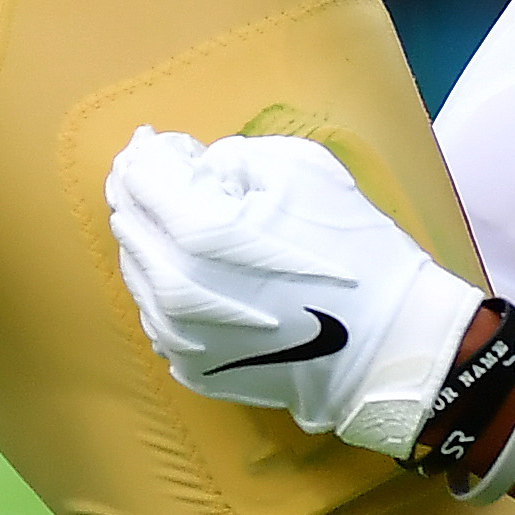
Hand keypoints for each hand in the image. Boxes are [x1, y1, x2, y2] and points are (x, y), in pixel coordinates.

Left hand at [106, 126, 482, 460]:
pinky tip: (205, 275)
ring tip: (194, 225)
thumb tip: (193, 167)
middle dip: (148, 191)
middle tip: (180, 177)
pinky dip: (169, 284)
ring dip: (155, 239)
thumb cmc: (349, 248)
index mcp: (195, 231)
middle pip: (128, 220)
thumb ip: (230, 157)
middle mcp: (170, 288)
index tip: (175, 146)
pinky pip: (156, 312)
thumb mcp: (299, 169)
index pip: (139, 175)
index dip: (153, 151)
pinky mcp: (189, 368)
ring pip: (137, 268)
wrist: (385, 345)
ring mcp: (175, 337)